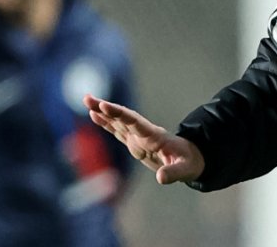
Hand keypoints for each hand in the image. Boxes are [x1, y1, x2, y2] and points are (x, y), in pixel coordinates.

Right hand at [83, 94, 204, 184]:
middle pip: (123, 117)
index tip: (105, 106)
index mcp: (154, 136)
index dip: (119, 114)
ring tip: (86, 100)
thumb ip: (173, 173)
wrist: (190, 159)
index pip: (134, 122)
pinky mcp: (134, 142)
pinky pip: (117, 130)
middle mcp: (144, 133)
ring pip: (118, 121)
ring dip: (102, 112)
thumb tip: (160, 178)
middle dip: (106, 108)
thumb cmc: (188, 163)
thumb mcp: (185, 169)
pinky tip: (94, 115)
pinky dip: (106, 123)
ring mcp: (138, 137)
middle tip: (87, 98)